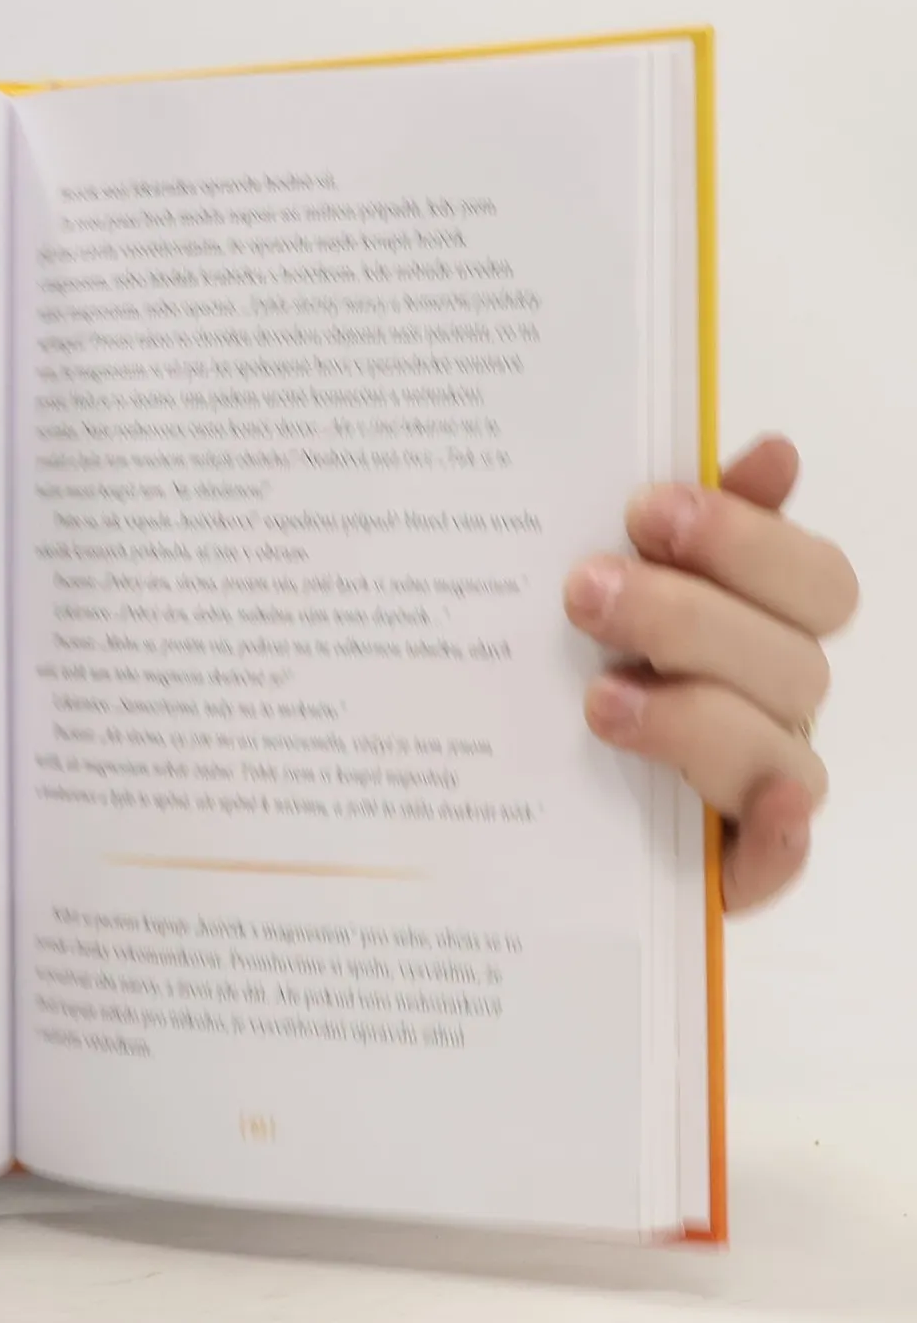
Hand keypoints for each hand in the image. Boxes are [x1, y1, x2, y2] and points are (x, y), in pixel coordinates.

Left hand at [563, 437, 857, 913]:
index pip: (810, 578)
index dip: (745, 538)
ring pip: (777, 750)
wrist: (513, 799)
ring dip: (694, 716)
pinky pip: (780, 861)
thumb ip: (674, 528)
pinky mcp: (729, 867)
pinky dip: (782, 837)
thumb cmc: (574, 665)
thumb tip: (774, 455)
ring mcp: (758, 785)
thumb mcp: (608, 587)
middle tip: (583, 591)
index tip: (648, 507)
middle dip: (687, 617)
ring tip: (597, 698)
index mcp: (759, 625)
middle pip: (789, 659)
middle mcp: (771, 703)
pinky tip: (764, 809)